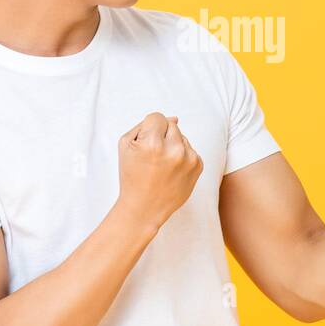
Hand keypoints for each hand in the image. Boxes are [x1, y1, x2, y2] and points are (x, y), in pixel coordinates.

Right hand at [116, 111, 204, 231]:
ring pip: (182, 137)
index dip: (148, 130)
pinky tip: (172, 171)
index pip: (157, 117)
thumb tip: (175, 118)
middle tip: (153, 157)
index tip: (145, 146)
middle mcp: (174, 150)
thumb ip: (145, 124)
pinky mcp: (198, 166)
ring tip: (162, 166)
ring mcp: (189, 159)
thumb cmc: (132, 176)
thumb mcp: (126, 145)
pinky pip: (190, 149)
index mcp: (153, 143)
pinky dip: (182, 156)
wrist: (144, 208)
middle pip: (172, 125)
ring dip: (173, 146)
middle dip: (162, 137)